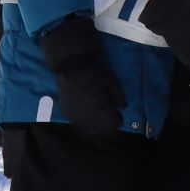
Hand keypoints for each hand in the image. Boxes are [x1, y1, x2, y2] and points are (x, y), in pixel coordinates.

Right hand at [37, 18, 126, 132]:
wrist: (72, 62)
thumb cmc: (95, 71)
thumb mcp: (112, 82)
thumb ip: (119, 97)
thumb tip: (123, 107)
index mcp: (102, 113)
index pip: (115, 124)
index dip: (117, 116)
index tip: (116, 109)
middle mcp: (88, 119)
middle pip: (101, 128)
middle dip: (105, 119)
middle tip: (107, 107)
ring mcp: (75, 116)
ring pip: (88, 125)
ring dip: (93, 118)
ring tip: (94, 106)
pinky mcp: (66, 111)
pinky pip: (77, 118)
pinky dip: (82, 114)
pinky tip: (83, 105)